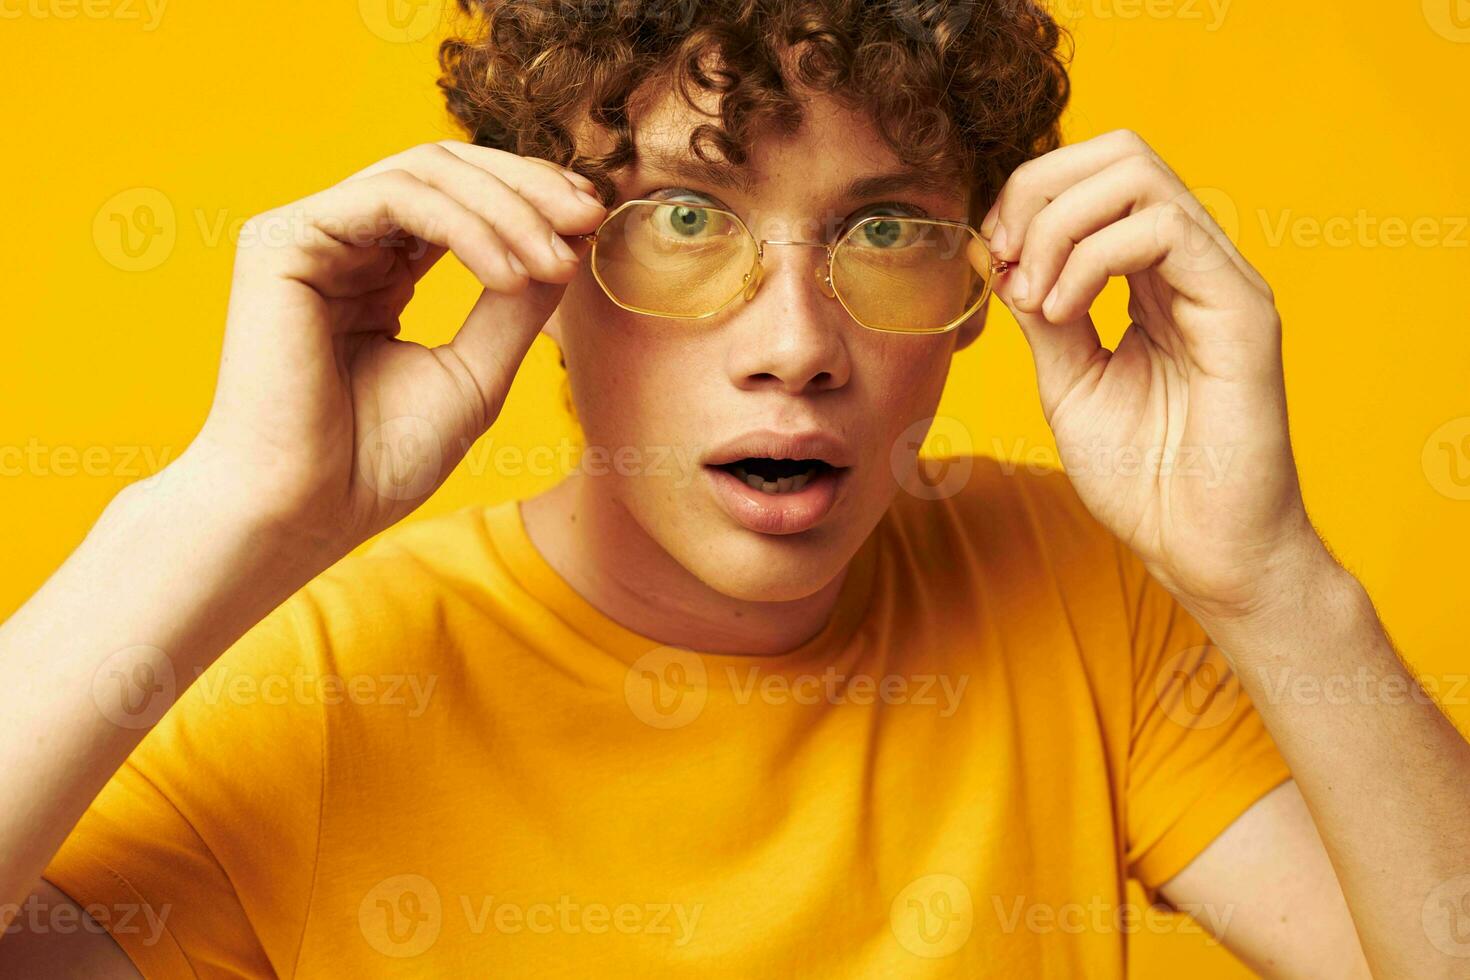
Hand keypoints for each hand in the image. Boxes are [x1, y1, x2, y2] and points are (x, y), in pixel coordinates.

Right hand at [181, 141, 605, 555]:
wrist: (306, 512)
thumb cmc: (378, 461)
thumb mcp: (476, 372)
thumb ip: (517, 303)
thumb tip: (571, 238)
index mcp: (377, 271)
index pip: (459, 201)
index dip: (529, 199)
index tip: (593, 223)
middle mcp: (341, 243)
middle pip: (445, 168)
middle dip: (527, 187)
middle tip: (588, 216)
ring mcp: (309, 234)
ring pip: (425, 171)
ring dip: (507, 208)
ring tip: (557, 260)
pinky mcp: (285, 238)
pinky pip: (396, 196)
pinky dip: (466, 227)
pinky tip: (509, 275)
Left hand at [981, 129, 1325, 620]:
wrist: (1202, 548)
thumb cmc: (1142, 477)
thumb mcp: (1067, 379)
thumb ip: (1042, 311)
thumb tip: (1003, 254)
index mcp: (1152, 276)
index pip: (1094, 178)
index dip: (1027, 198)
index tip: (988, 258)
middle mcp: (1192, 263)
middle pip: (1120, 151)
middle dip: (1038, 190)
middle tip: (1005, 259)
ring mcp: (1221, 278)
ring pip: (1139, 174)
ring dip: (1059, 226)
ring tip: (1036, 299)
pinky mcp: (1243, 307)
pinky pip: (1164, 229)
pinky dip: (1092, 258)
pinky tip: (1062, 313)